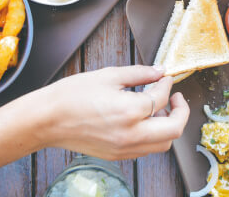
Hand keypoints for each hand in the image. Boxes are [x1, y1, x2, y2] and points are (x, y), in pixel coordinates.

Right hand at [38, 65, 189, 159]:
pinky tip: (144, 121)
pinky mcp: (117, 156)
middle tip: (176, 98)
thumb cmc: (72, 95)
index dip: (166, 85)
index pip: (161, 98)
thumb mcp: (108, 76)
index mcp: (129, 111)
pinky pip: (146, 150)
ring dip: (168, 126)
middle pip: (174, 129)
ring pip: (163, 144)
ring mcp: (124, 149)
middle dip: (181, 111)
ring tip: (159, 110)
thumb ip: (139, 74)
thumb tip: (159, 72)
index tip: (165, 78)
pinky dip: (153, 136)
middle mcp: (131, 134)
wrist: (47, 119)